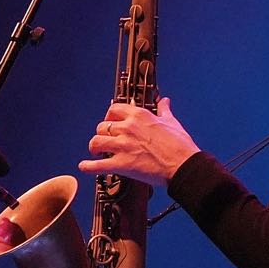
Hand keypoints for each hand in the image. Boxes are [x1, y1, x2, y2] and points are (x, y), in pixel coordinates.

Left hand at [78, 97, 199, 187]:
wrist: (184, 166)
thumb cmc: (180, 146)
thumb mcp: (171, 122)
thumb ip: (164, 110)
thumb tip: (165, 101)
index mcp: (139, 116)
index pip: (114, 109)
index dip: (109, 116)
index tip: (110, 122)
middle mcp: (128, 128)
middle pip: (102, 126)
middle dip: (102, 133)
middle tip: (105, 140)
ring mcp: (123, 146)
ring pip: (96, 142)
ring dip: (94, 147)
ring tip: (96, 152)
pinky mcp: (122, 164)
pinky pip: (97, 165)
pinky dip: (88, 166)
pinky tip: (84, 166)